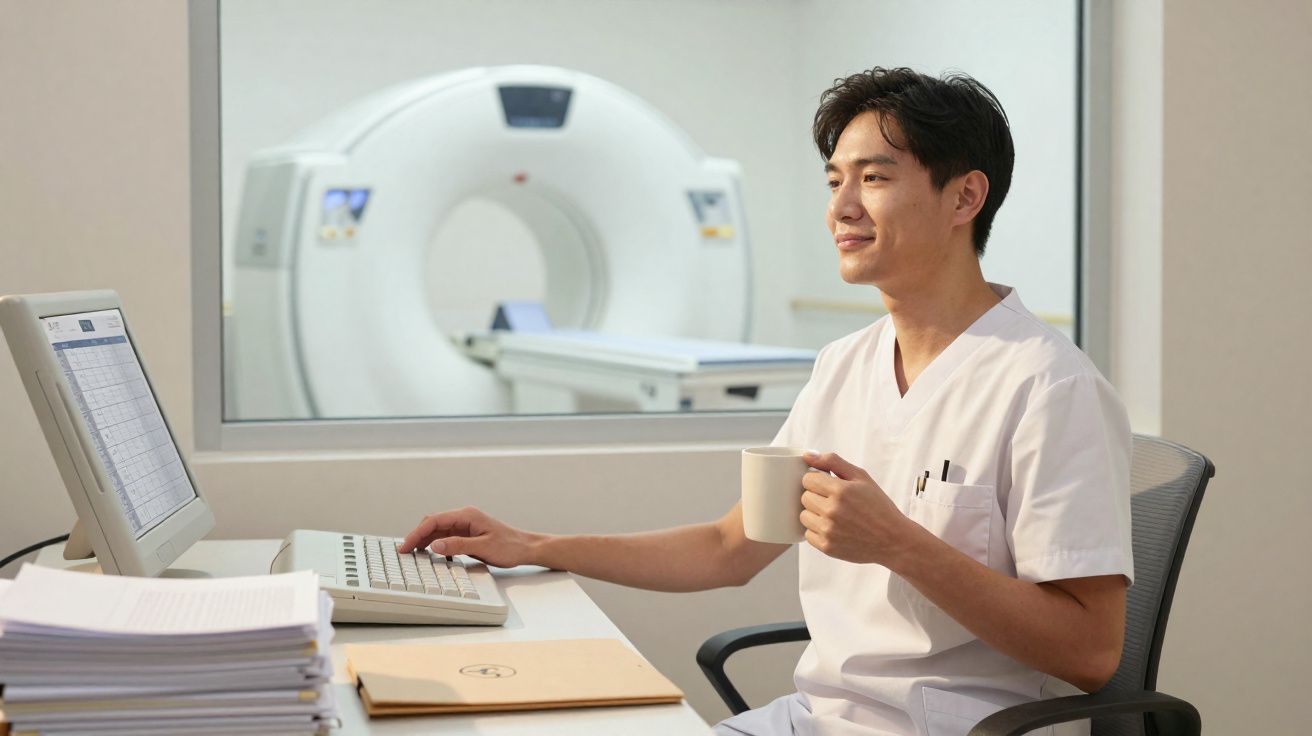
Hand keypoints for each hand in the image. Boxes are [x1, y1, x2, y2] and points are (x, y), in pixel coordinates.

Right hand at [397, 506, 542, 567]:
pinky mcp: (467, 535)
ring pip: (437, 531)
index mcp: (467, 515)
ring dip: (424, 541)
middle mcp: (464, 518)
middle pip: (432, 523)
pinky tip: (429, 554)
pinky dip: (435, 544)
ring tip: (412, 554)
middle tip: (404, 552)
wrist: (526, 548)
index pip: (434, 521)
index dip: (416, 533)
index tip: (406, 546)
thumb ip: (458, 545)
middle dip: (416, 536)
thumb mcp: (483, 547)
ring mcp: (465, 526)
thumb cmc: (510, 546)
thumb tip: (434, 544)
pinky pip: (445, 538)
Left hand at [800, 451, 912, 565]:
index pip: (807, 479)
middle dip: (816, 496)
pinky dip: (818, 531)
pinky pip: (807, 534)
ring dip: (814, 514)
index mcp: (841, 490)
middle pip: (804, 497)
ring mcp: (828, 530)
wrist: (893, 540)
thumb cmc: (878, 506)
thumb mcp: (861, 477)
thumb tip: (807, 455)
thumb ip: (833, 462)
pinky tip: (834, 528)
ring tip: (834, 515)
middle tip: (834, 501)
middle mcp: (832, 511)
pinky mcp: (827, 547)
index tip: (828, 486)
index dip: (817, 481)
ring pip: (803, 516)